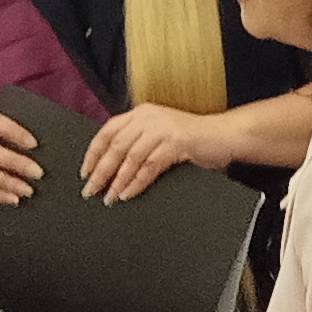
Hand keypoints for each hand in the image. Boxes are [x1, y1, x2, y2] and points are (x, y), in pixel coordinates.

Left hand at [81, 103, 209, 202]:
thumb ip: (139, 142)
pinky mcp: (177, 142)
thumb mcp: (161, 135)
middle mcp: (149, 118)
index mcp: (141, 114)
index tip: (85, 172)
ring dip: (117, 180)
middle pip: (116, 146)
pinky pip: (150, 166)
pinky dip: (137, 182)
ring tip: (109, 197)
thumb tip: (112, 166)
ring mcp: (163, 129)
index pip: (107, 131)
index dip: (93, 153)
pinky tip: (129, 193)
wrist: (226, 135)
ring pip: (131, 157)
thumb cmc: (195, 139)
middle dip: (101, 171)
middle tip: (91, 190)